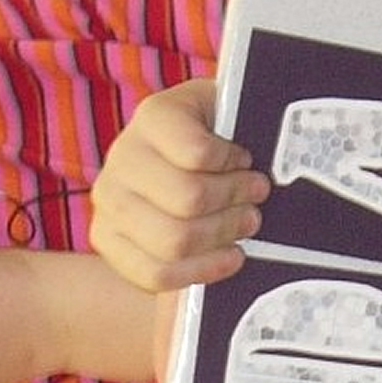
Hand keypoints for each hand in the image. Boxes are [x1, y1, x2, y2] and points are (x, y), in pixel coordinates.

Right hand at [93, 79, 267, 292]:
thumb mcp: (226, 110)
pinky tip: (228, 257)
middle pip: (188, 200)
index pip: (196, 151)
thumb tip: (274, 153)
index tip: (247, 162)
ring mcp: (110, 201)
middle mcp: (123, 157)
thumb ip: (247, 121)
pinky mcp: (107, 239)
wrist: (165, 159)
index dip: (231, 162)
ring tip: (244, 226)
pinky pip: (155, 272)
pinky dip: (201, 271)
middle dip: (233, 205)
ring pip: (173, 240)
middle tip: (256, 201)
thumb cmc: (209, 136)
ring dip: (220, 237)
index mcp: (154, 117)